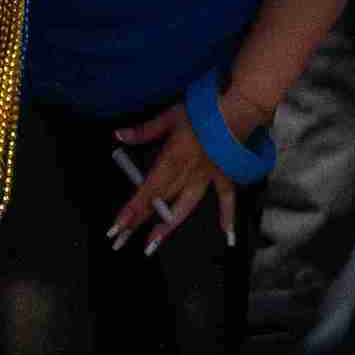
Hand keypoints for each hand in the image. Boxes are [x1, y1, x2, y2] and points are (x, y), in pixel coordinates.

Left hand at [105, 110, 242, 247]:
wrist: (237, 110)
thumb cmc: (203, 112)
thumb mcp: (170, 116)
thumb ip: (145, 130)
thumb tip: (119, 135)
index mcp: (172, 159)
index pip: (147, 189)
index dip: (131, 209)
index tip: (117, 227)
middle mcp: (187, 174)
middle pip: (159, 202)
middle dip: (139, 221)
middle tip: (121, 241)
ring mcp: (206, 178)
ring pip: (184, 206)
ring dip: (167, 226)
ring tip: (152, 244)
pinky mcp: (223, 176)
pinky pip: (226, 198)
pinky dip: (227, 215)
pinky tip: (227, 234)